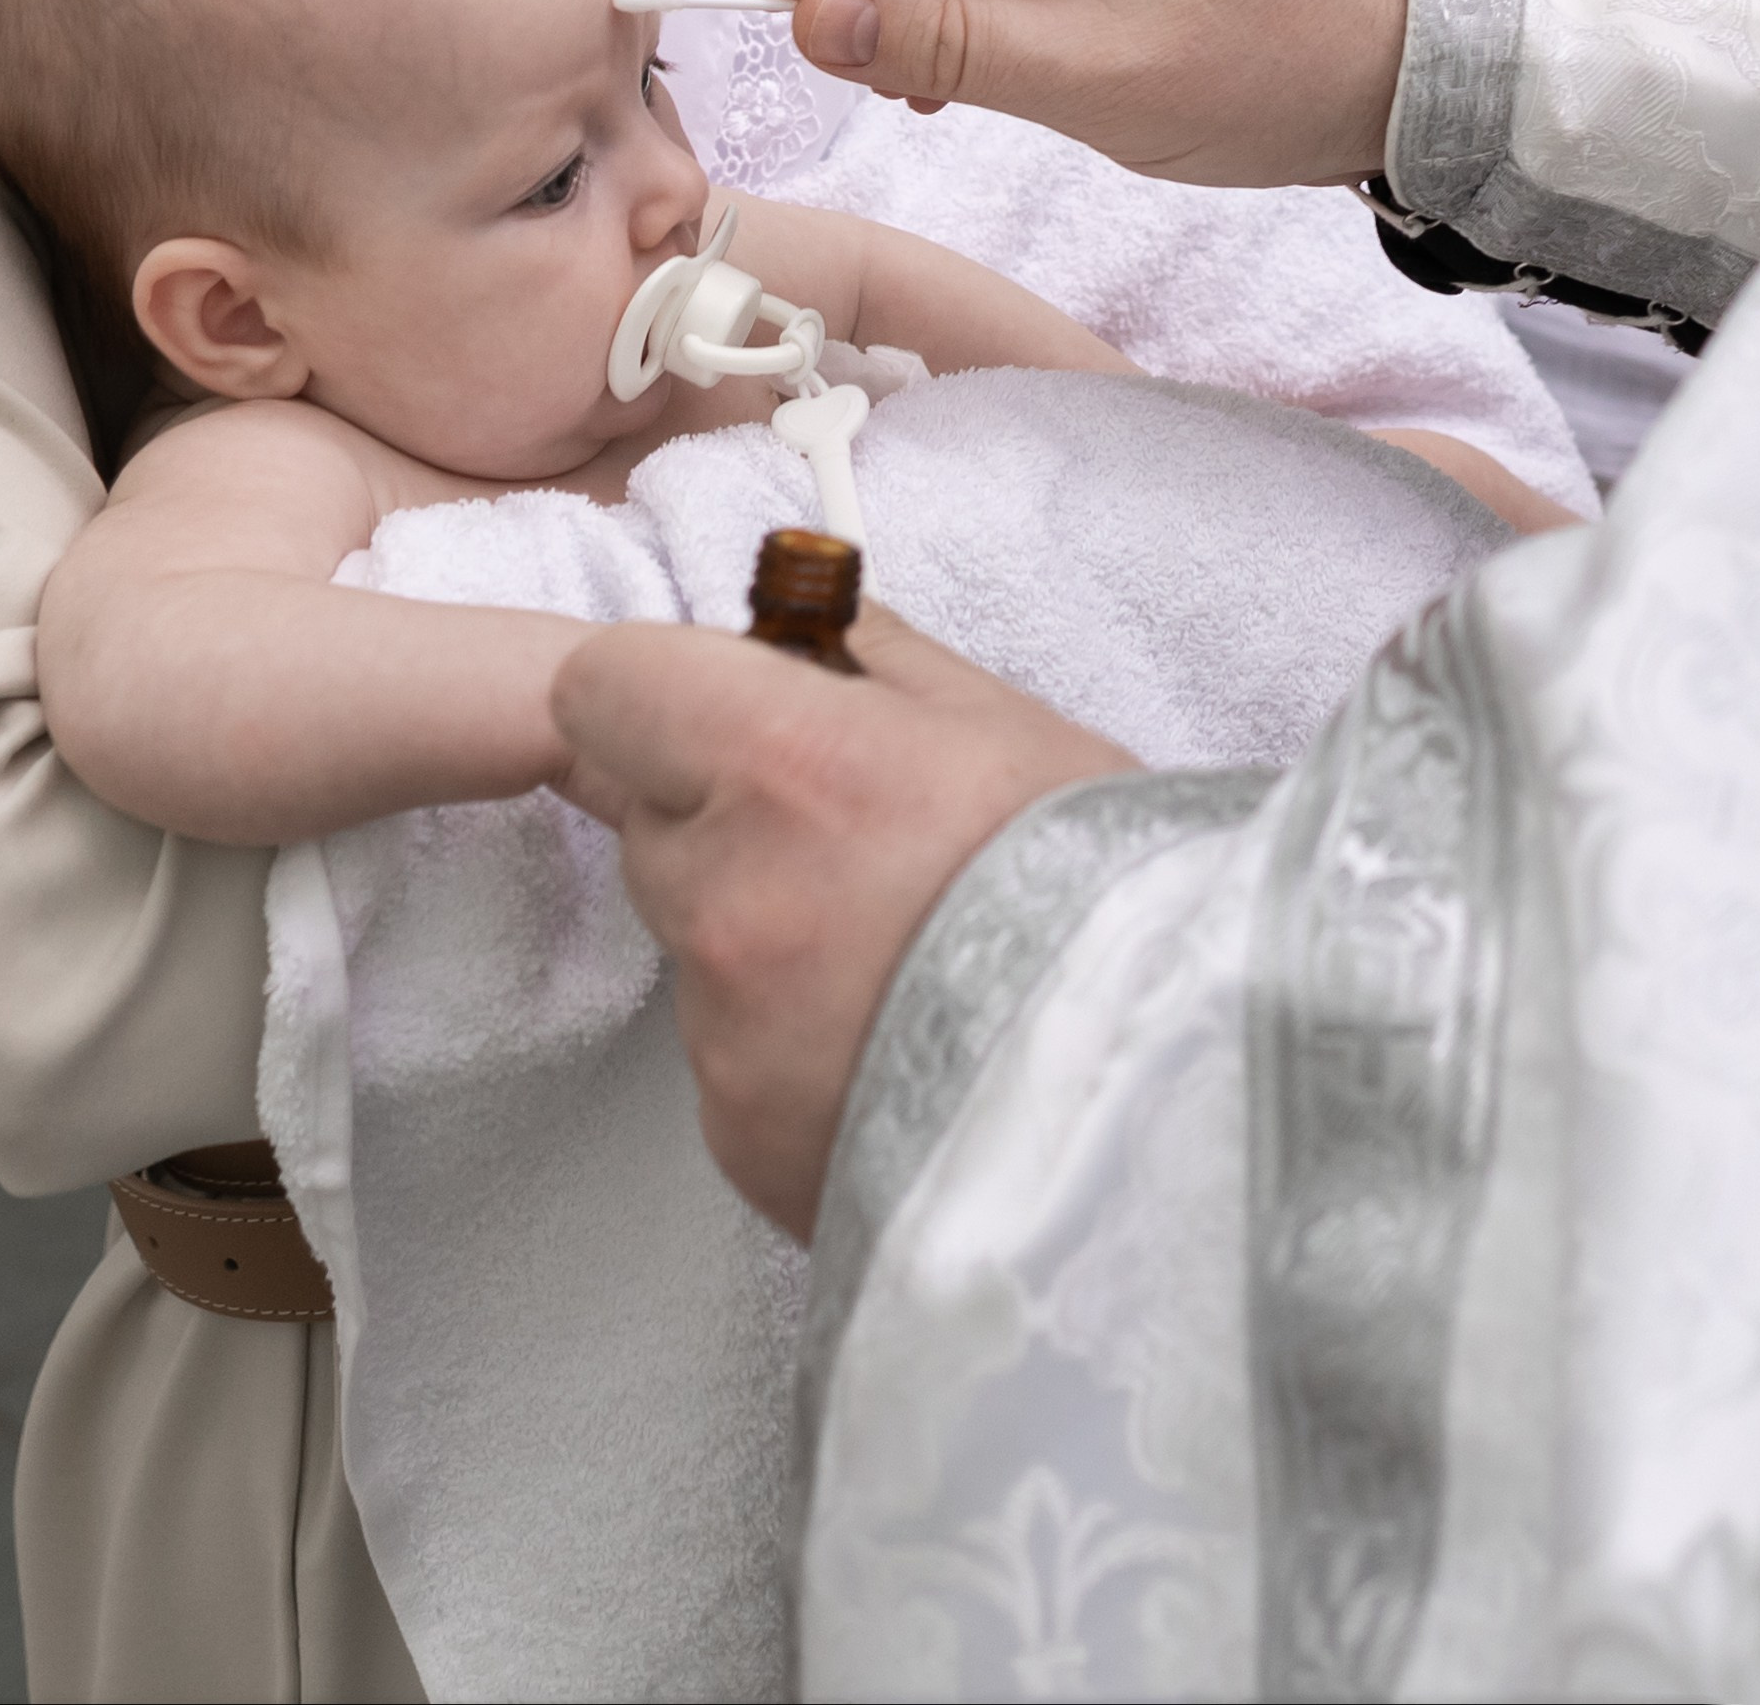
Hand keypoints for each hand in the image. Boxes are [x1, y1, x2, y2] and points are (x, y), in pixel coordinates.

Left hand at [551, 605, 1131, 1237]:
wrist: (1153, 1093)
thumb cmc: (1097, 891)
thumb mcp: (1005, 723)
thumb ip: (880, 661)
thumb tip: (813, 625)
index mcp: (782, 763)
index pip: (606, 688)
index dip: (661, 693)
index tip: (722, 712)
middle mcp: (725, 895)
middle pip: (645, 820)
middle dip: (716, 814)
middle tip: (843, 843)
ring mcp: (722, 1030)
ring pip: (690, 942)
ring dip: (754, 934)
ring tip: (892, 960)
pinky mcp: (736, 1134)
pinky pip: (724, 1054)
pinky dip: (783, 1042)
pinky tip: (889, 1042)